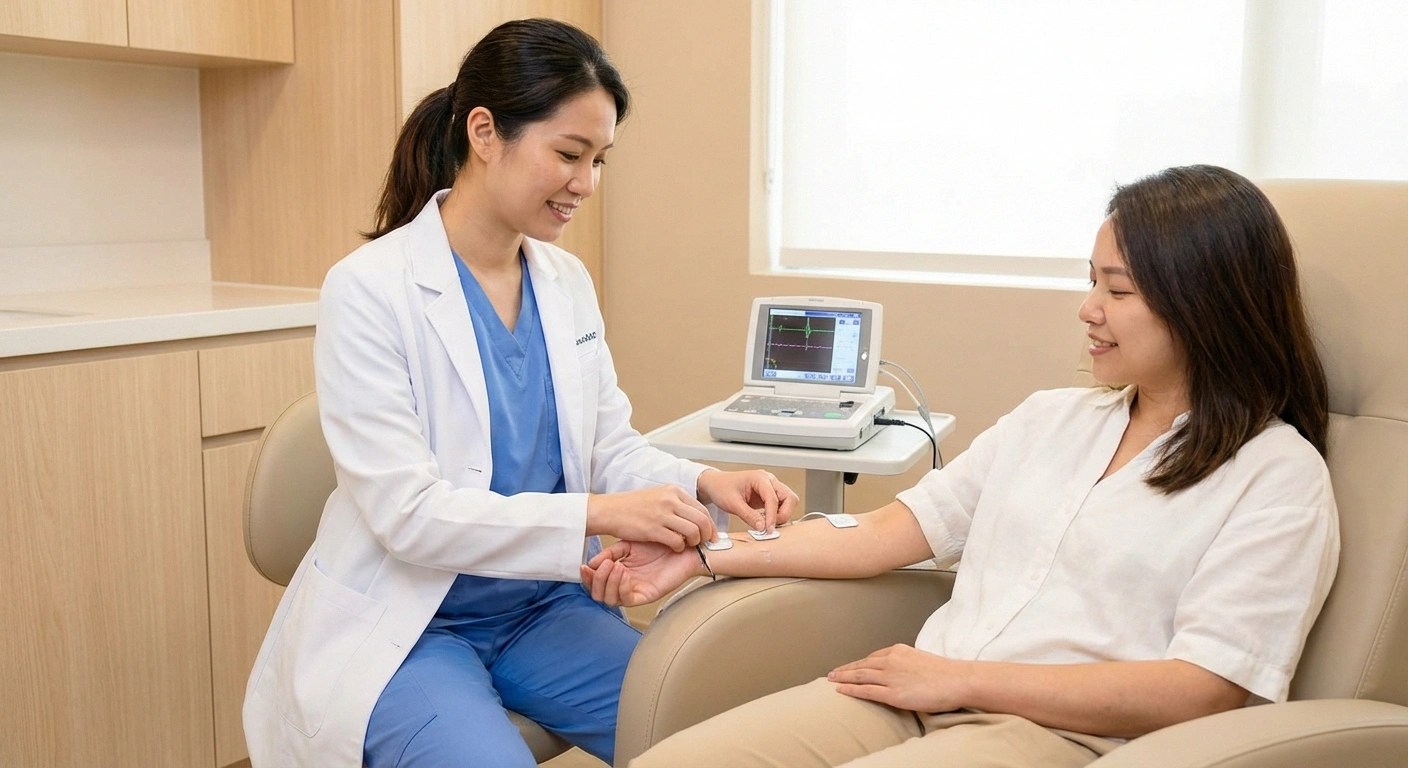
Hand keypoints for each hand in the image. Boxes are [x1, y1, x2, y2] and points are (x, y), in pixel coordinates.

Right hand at [580, 540, 701, 605]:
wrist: (683, 545)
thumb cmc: (661, 543)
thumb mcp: (630, 544)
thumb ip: (612, 552)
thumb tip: (592, 562)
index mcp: (618, 572)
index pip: (595, 582)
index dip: (588, 577)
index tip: (585, 566)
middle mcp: (623, 584)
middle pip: (598, 594)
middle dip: (596, 580)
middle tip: (602, 565)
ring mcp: (634, 591)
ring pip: (609, 599)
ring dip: (607, 582)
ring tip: (614, 566)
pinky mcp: (646, 596)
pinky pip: (626, 599)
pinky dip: (620, 586)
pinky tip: (623, 572)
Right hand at [586, 485, 715, 551]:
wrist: (608, 510)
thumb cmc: (631, 506)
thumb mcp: (658, 497)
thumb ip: (676, 504)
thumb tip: (695, 518)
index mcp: (674, 491)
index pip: (702, 509)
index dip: (710, 525)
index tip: (711, 535)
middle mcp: (670, 500)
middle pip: (702, 520)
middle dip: (706, 535)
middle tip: (703, 543)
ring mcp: (662, 514)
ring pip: (693, 531)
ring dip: (694, 542)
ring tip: (687, 546)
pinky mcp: (653, 529)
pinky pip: (677, 541)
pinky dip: (679, 547)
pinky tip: (673, 547)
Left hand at [696, 469, 797, 531]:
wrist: (715, 485)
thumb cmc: (721, 488)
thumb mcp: (732, 503)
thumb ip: (748, 515)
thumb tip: (761, 527)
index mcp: (760, 478)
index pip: (773, 498)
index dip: (772, 516)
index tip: (768, 529)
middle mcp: (769, 481)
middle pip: (789, 497)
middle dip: (784, 513)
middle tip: (772, 526)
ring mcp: (770, 488)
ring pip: (788, 501)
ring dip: (782, 514)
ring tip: (768, 524)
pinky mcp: (768, 496)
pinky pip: (780, 505)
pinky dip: (777, 515)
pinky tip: (766, 521)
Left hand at [828, 644, 973, 712]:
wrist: (957, 680)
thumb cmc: (945, 673)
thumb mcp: (921, 660)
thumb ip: (907, 664)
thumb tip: (903, 671)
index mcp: (898, 651)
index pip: (872, 657)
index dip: (857, 663)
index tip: (848, 667)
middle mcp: (890, 661)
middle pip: (861, 665)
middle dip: (844, 669)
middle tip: (831, 673)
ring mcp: (890, 676)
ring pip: (859, 676)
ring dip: (842, 678)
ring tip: (830, 680)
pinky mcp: (893, 693)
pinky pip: (865, 690)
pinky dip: (850, 689)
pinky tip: (840, 690)